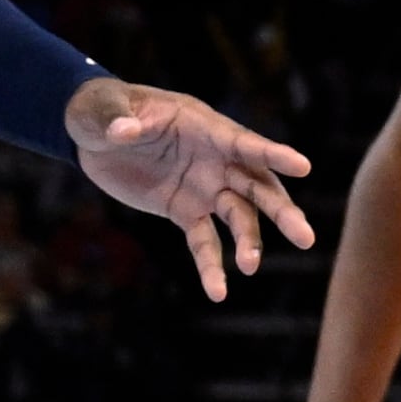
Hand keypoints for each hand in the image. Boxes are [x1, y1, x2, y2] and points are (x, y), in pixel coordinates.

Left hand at [68, 79, 316, 300]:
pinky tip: (217, 292)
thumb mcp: (102, 109)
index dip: (273, 155)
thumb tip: (123, 131)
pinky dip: (212, 266)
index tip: (304, 167)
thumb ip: (116, 119)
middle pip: (258, 186)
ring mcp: (205, 188)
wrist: (96, 135)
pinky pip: (205, 241)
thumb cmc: (104, 109)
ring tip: (250, 267)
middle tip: (304, 237)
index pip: (244, 143)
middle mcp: (216, 160)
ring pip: (240, 216)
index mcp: (204, 128)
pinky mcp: (186, 212)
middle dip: (281, 211)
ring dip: (250, 241)